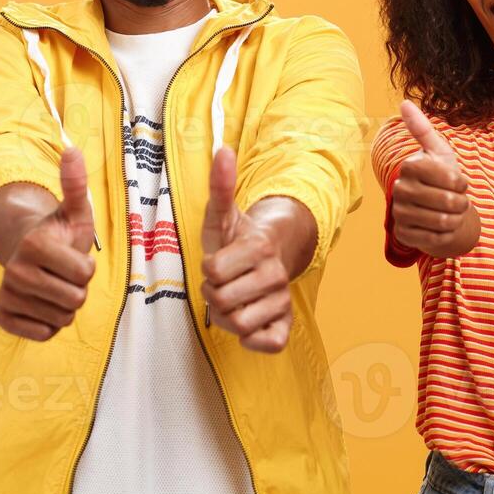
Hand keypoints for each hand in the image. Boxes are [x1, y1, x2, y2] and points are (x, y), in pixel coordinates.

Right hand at [0, 147, 97, 340]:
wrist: (27, 254)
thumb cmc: (58, 234)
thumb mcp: (74, 211)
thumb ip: (76, 184)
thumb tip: (72, 150)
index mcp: (34, 244)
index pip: (85, 275)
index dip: (87, 268)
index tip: (71, 256)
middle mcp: (15, 270)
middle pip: (75, 300)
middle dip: (77, 289)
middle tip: (63, 274)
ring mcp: (6, 295)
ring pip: (61, 319)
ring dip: (64, 306)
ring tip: (52, 286)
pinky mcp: (1, 316)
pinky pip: (42, 334)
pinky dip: (48, 324)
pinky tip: (40, 305)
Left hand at [199, 147, 292, 352]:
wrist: (269, 258)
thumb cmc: (237, 238)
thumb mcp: (223, 212)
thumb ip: (219, 184)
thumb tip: (222, 148)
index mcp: (258, 247)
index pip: (213, 272)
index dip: (207, 270)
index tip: (217, 262)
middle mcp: (274, 275)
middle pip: (222, 301)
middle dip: (213, 294)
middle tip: (222, 283)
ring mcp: (281, 301)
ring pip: (239, 324)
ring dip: (226, 317)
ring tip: (232, 300)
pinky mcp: (285, 326)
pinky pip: (267, 344)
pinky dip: (251, 339)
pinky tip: (248, 322)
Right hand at [389, 101, 478, 258]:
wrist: (437, 209)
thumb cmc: (442, 179)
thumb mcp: (439, 153)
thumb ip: (423, 129)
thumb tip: (404, 102)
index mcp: (410, 166)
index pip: (450, 178)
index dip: (462, 183)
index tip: (460, 182)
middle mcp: (400, 189)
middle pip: (448, 201)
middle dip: (462, 203)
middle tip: (459, 201)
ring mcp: (400, 213)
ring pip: (443, 221)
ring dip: (456, 219)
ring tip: (453, 213)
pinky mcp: (404, 235)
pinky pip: (437, 238)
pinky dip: (448, 234)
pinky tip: (443, 227)